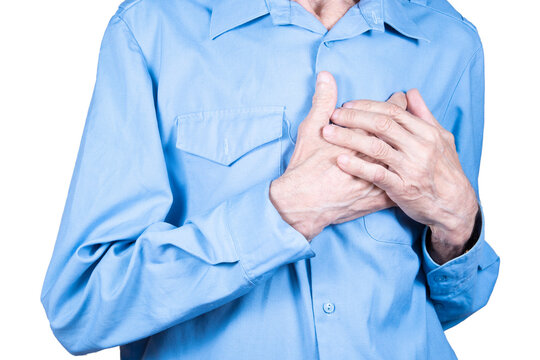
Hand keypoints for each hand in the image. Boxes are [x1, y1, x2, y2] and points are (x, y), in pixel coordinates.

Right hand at [269, 71, 396, 240]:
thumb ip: (322, 102)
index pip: (387, 115)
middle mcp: (374, 158)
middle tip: (411, 116)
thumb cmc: (305, 166)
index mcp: (360, 138)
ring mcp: (379, 180)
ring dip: (407, 151)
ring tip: (410, 142)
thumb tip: (326, 76)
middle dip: (406, 125)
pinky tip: (408, 172)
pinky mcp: (378, 199)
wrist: (302, 204)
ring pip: (402, 162)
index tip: (400, 98)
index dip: (395, 104)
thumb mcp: (310, 130)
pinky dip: (405, 177)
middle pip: (399, 137)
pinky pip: (400, 186)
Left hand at [321, 89, 477, 259]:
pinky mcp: (403, 189)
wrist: (456, 206)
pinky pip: (377, 175)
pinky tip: (341, 160)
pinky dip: (358, 167)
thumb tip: (410, 92)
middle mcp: (420, 147)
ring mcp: (411, 168)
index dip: (367, 106)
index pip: (393, 111)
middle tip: (333, 115)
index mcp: (427, 132)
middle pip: (381, 125)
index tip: (347, 105)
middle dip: (354, 117)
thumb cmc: (446, 170)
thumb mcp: (442, 139)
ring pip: (376, 147)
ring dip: (349, 138)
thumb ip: (424, 114)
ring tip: (328, 133)